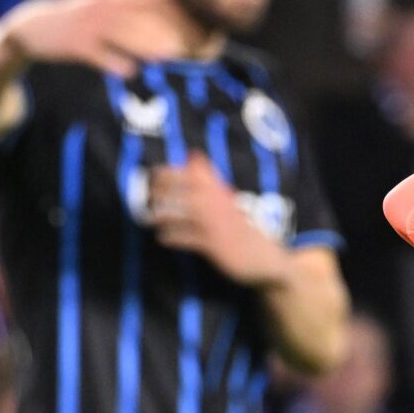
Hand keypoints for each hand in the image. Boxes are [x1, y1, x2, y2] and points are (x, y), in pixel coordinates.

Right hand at [3, 0, 186, 79]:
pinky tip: (130, 72)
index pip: (138, 2)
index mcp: (105, 0)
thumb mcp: (94, 10)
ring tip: (166, 58)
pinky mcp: (73, 45)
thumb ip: (121, 14)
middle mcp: (97, 9)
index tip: (186, 26)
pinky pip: (96, 54)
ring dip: (144, 46)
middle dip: (159, 31)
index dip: (163, 13)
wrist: (29, 28)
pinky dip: (113, 62)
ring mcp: (85, 27)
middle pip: (133, 19)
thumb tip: (153, 20)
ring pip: (118, 35)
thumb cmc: (72, 24)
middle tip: (183, 47)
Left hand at [147, 155, 287, 287]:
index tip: (155, 173)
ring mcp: (218, 225)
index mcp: (222, 194)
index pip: (195, 175)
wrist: (265, 257)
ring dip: (165, 215)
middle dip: (165, 191)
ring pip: (186, 214)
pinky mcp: (216, 245)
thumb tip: (193, 155)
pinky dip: (174, 237)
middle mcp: (220, 206)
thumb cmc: (241, 229)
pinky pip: (190, 239)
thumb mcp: (227, 200)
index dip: (173, 173)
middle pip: (188, 191)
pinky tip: (163, 238)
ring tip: (149, 217)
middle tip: (148, 194)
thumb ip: (209, 180)